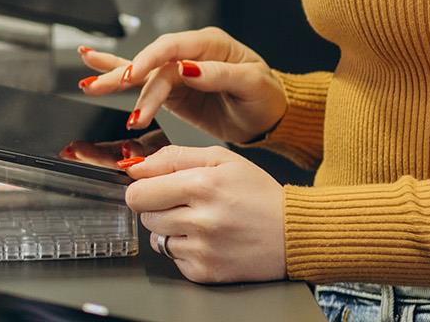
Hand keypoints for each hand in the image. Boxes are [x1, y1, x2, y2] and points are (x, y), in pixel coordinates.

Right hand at [75, 27, 285, 144]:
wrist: (268, 117)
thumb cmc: (265, 97)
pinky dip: (118, 74)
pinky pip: (142, 82)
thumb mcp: (251, 84)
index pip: (173, 47)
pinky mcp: (172, 89)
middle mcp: (190, 53)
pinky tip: (92, 67)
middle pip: (152, 60)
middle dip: (128, 74)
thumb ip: (219, 74)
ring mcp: (179, 70)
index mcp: (211, 44)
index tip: (136, 76)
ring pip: (142, 73)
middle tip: (105, 88)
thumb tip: (188, 69)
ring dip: (115, 80)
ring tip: (89, 85)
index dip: (152, 59)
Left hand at [123, 145, 285, 283]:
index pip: (138, 193)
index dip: (143, 188)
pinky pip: (174, 259)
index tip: (154, 188)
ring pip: (157, 239)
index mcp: (202, 185)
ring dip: (172, 229)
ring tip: (201, 222)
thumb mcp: (222, 159)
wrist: (292, 233)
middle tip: (186, 203)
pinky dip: (186, 250)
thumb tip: (137, 167)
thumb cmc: (259, 194)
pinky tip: (209, 240)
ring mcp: (202, 249)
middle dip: (159, 207)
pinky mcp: (205, 272)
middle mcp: (201, 220)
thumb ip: (175, 157)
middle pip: (145, 216)